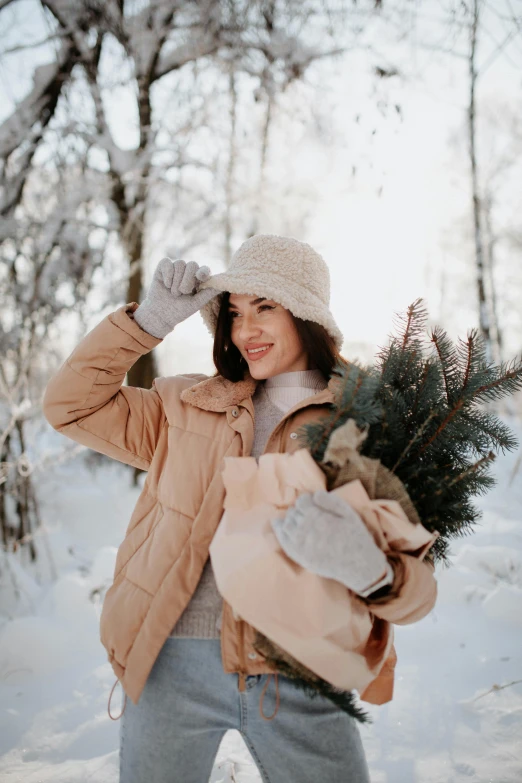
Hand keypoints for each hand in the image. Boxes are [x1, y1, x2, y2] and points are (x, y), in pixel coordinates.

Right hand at [133, 258, 219, 337]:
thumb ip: (208, 293)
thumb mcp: (196, 303)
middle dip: (187, 280)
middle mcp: (188, 271)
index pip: (204, 269)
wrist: (161, 314)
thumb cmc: (180, 310)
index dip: (203, 271)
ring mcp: (176, 267)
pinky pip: (167, 262)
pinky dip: (167, 274)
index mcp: (199, 279)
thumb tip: (223, 285)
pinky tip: (166, 285)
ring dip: (176, 281)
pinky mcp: (164, 266)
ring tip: (173, 293)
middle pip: (192, 264)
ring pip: (179, 264)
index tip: (200, 277)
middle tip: (182, 293)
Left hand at [271, 490, 393, 596]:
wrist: (359, 565)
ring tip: (298, 519)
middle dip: (299, 510)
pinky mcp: (301, 557)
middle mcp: (308, 532)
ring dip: (290, 519)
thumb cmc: (355, 537)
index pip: (301, 502)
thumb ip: (330, 501)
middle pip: (294, 513)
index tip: (310, 503)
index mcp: (320, 519)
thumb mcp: (349, 514)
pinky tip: (278, 524)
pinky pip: (284, 542)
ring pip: (287, 526)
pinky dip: (279, 531)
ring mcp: (303, 546)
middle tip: (307, 512)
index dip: (305, 500)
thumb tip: (314, 494)